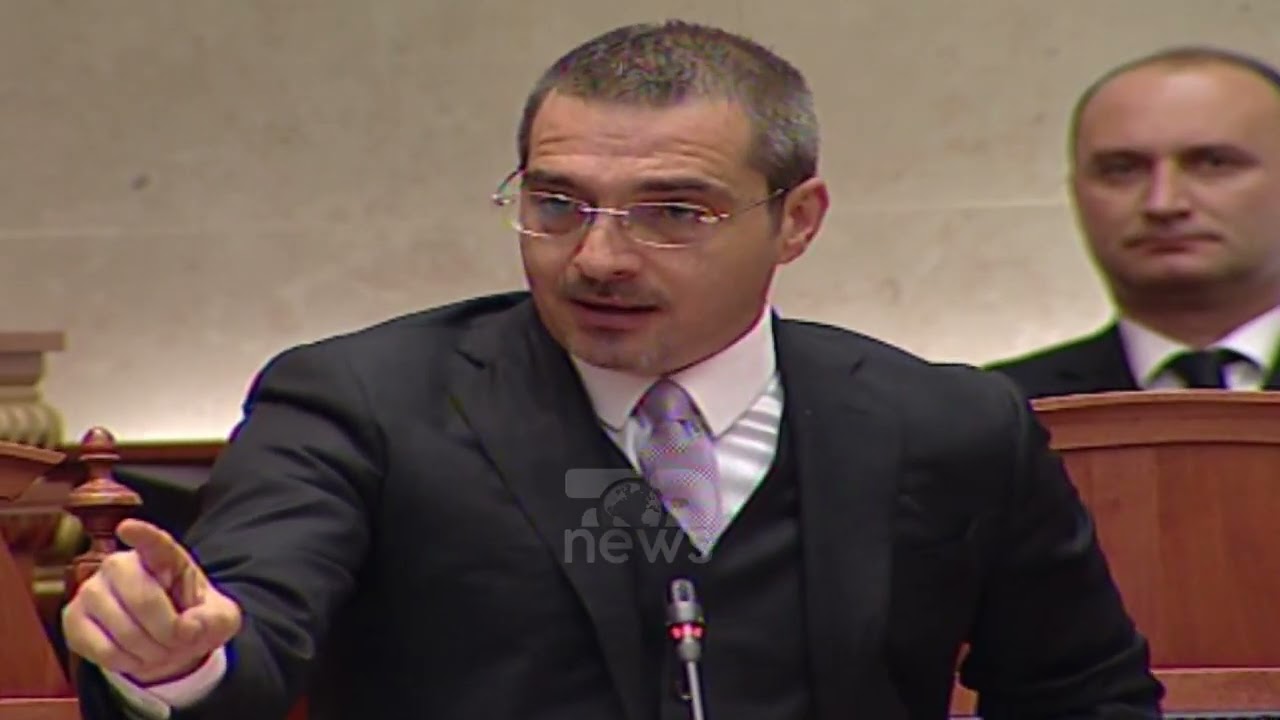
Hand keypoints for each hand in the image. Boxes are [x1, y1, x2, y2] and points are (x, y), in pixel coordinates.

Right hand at [62, 519, 241, 684]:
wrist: (166, 642)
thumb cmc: (192, 620)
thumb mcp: (219, 620)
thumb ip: (213, 620)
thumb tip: (188, 628)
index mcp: (165, 556)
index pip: (153, 543)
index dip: (142, 535)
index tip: (127, 528)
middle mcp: (121, 565)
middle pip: (142, 598)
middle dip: (166, 629)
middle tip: (179, 641)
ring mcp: (92, 589)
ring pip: (122, 628)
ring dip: (149, 650)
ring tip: (160, 649)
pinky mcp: (74, 618)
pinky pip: (101, 648)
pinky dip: (126, 662)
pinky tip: (136, 656)